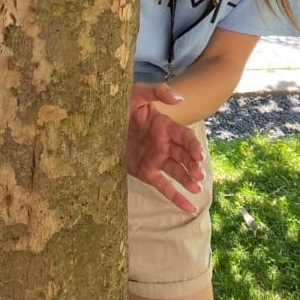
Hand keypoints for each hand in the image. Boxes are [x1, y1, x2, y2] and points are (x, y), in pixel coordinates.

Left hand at [127, 82, 205, 214]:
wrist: (101, 120)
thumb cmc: (121, 104)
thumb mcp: (138, 93)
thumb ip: (158, 92)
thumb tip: (180, 99)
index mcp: (166, 126)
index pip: (185, 137)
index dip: (193, 146)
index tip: (198, 155)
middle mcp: (164, 145)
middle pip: (184, 156)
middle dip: (194, 166)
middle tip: (198, 175)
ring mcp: (156, 160)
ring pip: (177, 172)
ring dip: (188, 180)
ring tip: (197, 189)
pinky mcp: (146, 173)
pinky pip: (164, 187)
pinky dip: (177, 198)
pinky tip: (190, 207)